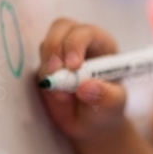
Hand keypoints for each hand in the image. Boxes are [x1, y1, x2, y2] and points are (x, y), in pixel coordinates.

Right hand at [38, 18, 128, 141]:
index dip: (76, 44)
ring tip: (64, 95)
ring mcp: (61, 54)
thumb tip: (86, 87)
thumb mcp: (114, 106)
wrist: (92, 126)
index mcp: (102, 45)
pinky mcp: (47, 68)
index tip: (73, 66)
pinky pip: (39, 65)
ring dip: (49, 68)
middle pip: (62, 27)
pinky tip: (58, 96)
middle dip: (55, 47)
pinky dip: (44, 79)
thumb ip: (106, 96)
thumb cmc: (108, 110)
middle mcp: (81, 44)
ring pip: (47, 45)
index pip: (86, 31)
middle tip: (56, 73)